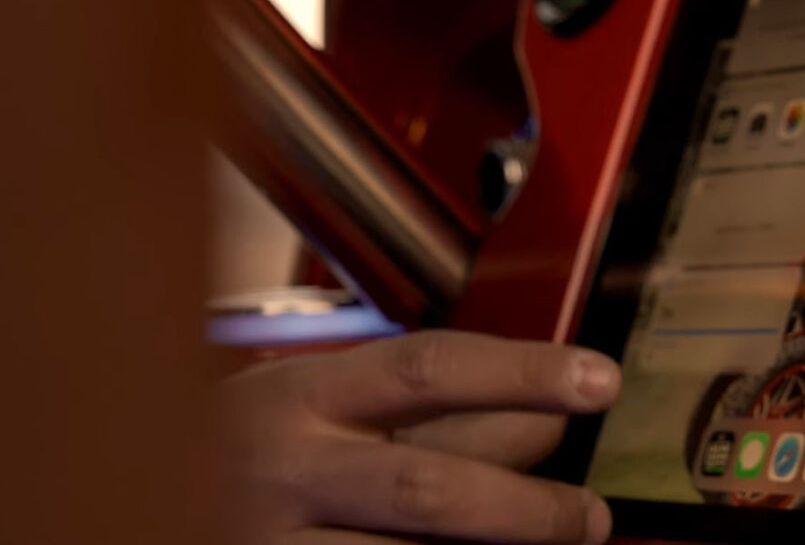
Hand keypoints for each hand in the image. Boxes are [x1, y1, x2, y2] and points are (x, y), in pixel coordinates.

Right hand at [219, 331, 622, 544]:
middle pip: (427, 485)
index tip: (601, 380)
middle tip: (591, 518)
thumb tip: (546, 421)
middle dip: (526, 508)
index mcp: (299, 393)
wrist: (113, 497)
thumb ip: (425, 416)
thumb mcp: (319, 407)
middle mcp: (280, 468)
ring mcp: (264, 542)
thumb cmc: (239, 453)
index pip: (430, 367)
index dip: (525, 372)